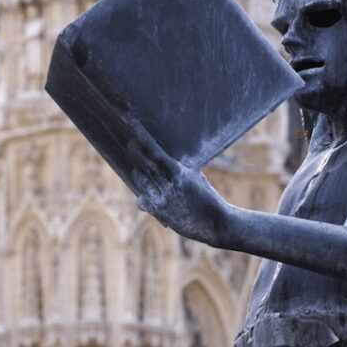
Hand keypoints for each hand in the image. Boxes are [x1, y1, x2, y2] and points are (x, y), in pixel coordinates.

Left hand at [127, 119, 229, 245]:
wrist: (214, 223)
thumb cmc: (207, 196)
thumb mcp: (195, 177)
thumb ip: (178, 169)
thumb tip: (161, 157)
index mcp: (180, 173)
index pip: (155, 152)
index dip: (143, 137)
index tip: (133, 124)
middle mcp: (168, 186)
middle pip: (143, 163)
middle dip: (135, 150)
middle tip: (131, 142)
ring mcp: (162, 199)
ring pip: (140, 179)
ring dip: (138, 170)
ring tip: (139, 165)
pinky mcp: (159, 213)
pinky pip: (142, 199)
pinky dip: (142, 193)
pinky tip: (144, 191)